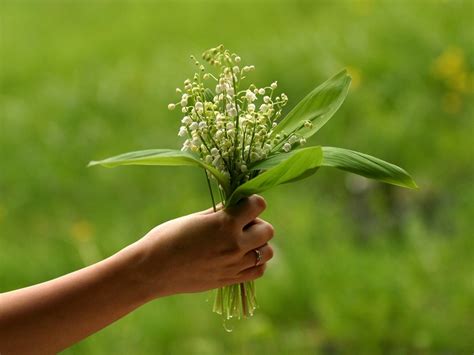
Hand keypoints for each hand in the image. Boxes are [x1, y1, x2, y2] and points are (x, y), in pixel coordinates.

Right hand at [126, 194, 273, 299]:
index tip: (241, 204)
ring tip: (241, 242)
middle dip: (257, 223)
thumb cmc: (167, 237)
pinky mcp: (230, 280)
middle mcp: (235, 245)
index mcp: (225, 224)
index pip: (258, 205)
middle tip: (239, 224)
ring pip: (268, 252)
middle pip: (268, 230)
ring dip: (259, 244)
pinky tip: (240, 257)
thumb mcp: (195, 218)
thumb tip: (237, 204)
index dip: (251, 201)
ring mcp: (234, 265)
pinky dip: (256, 262)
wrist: (152, 270)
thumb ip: (221, 212)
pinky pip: (259, 270)